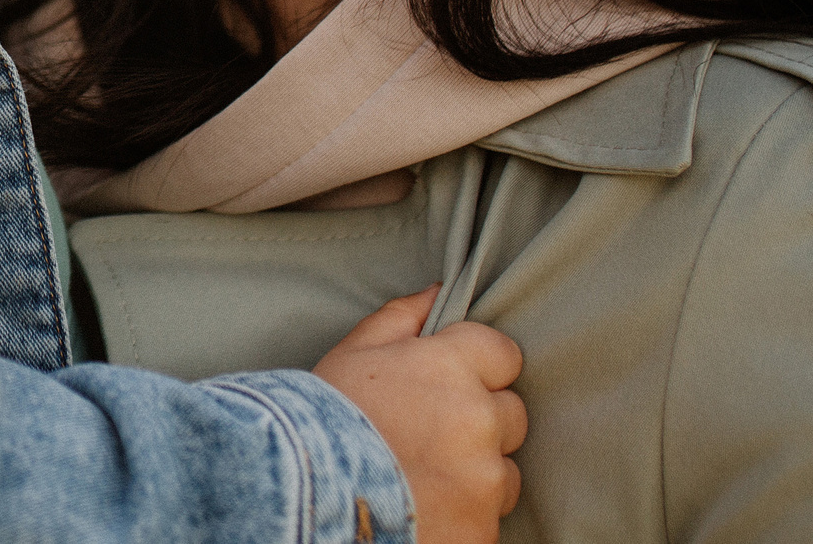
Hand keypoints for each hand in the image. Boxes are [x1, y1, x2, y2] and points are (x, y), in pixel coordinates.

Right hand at [313, 288, 525, 543]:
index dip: (479, 367)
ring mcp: (484, 480)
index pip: (505, 354)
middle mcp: (477, 420)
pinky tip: (425, 506)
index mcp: (452, 368)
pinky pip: (490, 517)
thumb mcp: (354, 353)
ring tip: (424, 476)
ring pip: (505, 471)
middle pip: (511, 414)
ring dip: (477, 472)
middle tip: (430, 433)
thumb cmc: (323, 416)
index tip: (451, 384)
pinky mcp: (482, 528)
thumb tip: (439, 292)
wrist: (301, 490)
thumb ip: (402, 318)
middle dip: (480, 421)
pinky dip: (465, 515)